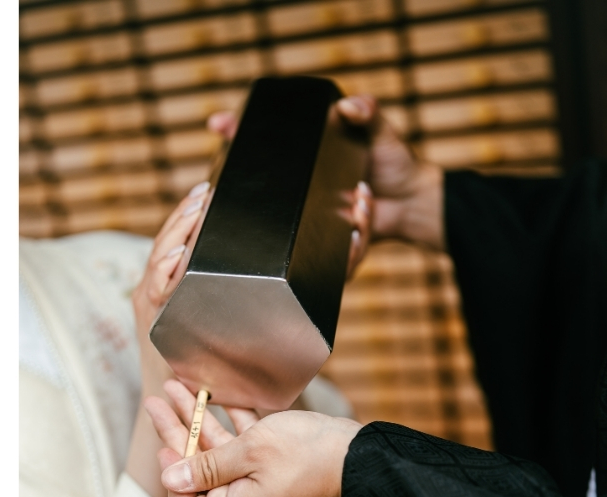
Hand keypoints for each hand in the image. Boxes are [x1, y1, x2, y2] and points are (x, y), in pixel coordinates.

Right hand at [132, 181, 213, 392]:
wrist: (178, 404)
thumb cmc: (204, 370)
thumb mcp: (212, 327)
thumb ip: (223, 303)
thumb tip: (261, 275)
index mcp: (165, 288)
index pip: (174, 243)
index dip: (187, 217)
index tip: (207, 193)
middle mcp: (152, 292)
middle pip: (165, 244)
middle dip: (184, 216)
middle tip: (204, 193)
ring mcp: (149, 305)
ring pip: (159, 259)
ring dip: (177, 232)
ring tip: (195, 210)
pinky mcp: (150, 319)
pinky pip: (156, 287)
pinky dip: (165, 267)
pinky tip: (180, 252)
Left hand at [143, 380, 360, 496]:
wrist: (364, 454)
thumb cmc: (309, 455)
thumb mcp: (250, 453)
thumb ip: (207, 466)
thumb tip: (170, 479)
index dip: (173, 482)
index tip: (167, 450)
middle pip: (195, 472)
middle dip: (175, 434)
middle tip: (156, 400)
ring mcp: (258, 483)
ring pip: (217, 451)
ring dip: (197, 418)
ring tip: (177, 386)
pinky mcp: (274, 465)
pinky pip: (242, 443)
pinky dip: (229, 419)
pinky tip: (217, 393)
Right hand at [207, 92, 441, 274]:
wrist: (413, 205)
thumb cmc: (394, 164)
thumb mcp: (381, 133)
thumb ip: (369, 114)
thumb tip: (349, 106)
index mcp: (301, 165)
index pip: (257, 146)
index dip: (235, 133)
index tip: (219, 123)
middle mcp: (296, 195)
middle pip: (263, 197)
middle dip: (277, 197)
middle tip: (324, 188)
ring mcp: (307, 222)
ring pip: (294, 231)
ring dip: (338, 214)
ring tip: (361, 198)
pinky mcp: (326, 249)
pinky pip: (330, 255)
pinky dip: (353, 238)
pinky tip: (366, 221)